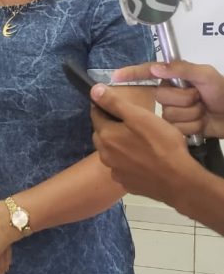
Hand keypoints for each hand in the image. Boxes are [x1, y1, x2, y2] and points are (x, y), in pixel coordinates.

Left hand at [90, 83, 197, 203]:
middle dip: (111, 126)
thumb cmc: (161, 144)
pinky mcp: (126, 183)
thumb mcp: (139, 116)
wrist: (178, 180)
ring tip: (139, 141)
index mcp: (105, 136)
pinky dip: (127, 161)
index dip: (105, 107)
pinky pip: (121, 167)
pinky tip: (143, 160)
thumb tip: (93, 90)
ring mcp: (115, 171)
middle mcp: (104, 155)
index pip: (96, 114)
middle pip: (102, 134)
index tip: (118, 105)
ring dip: (118, 144)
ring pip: (111, 151)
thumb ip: (114, 103)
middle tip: (132, 123)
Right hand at [112, 61, 223, 137]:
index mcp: (172, 78)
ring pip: (168, 116)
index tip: (114, 77)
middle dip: (182, 100)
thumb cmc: (222, 91)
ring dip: (191, 116)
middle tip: (199, 99)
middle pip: (160, 98)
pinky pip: (176, 130)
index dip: (130, 74)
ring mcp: (172, 112)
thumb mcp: (206, 75)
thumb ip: (182, 69)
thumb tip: (156, 68)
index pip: (147, 73)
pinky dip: (193, 128)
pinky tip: (202, 126)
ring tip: (203, 113)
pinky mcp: (177, 128)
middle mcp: (168, 94)